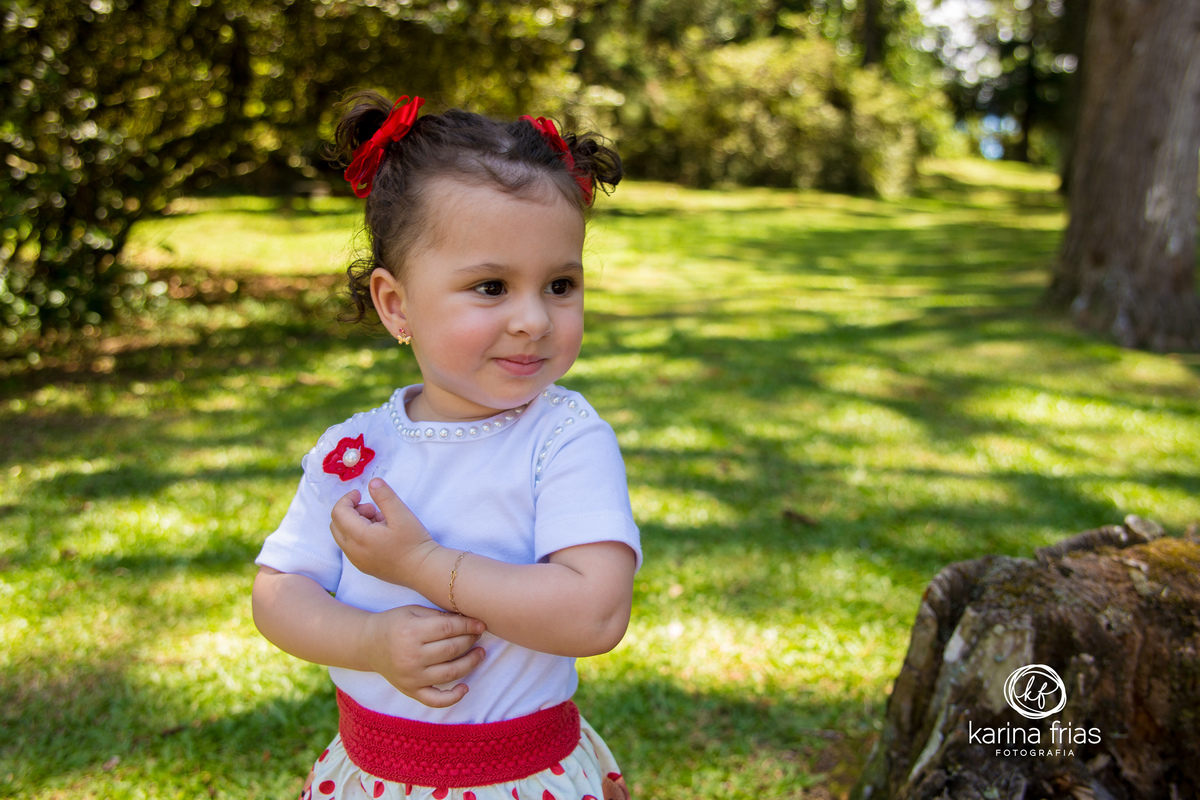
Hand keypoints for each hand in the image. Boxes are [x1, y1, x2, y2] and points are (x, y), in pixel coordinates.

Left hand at [331, 478, 439, 586]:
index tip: (361, 493)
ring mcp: (357, 561)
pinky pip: (351, 547)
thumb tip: (372, 482)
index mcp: (359, 537)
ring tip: (380, 521)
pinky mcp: (364, 566)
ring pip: (343, 536)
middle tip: (372, 508)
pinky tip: (380, 534)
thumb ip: (385, 496)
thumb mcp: (401, 514)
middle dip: (350, 511)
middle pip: (336, 524)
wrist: (423, 570)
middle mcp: (353, 551)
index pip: (339, 513)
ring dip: (354, 523)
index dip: (347, 499)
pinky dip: (359, 535)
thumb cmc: (414, 542)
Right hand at [360, 605, 486, 707]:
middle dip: (471, 641)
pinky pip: (435, 700)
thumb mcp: (413, 611)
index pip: (449, 628)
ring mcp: (411, 676)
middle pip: (452, 649)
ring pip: (450, 673)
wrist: (368, 645)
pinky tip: (465, 687)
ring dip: (470, 663)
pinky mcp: (411, 691)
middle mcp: (411, 656)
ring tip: (480, 654)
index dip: (469, 626)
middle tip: (479, 636)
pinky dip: (453, 697)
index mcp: (412, 632)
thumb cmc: (394, 624)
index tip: (481, 624)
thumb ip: (439, 616)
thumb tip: (469, 621)